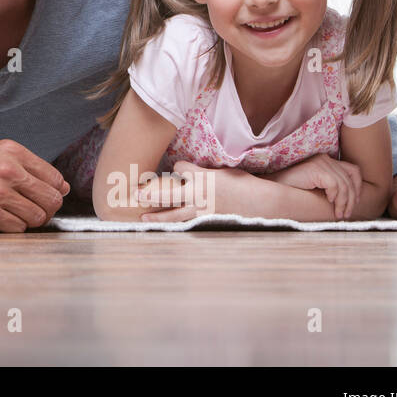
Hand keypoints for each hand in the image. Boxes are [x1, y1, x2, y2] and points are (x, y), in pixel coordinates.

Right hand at [0, 139, 69, 231]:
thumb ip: (28, 169)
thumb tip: (63, 188)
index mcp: (10, 150)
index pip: (55, 177)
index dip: (52, 192)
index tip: (40, 197)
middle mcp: (5, 168)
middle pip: (51, 199)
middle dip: (44, 210)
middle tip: (27, 211)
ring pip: (37, 217)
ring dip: (26, 221)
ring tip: (8, 214)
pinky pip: (18, 229)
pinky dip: (10, 229)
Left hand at [138, 161, 265, 221]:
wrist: (261, 202)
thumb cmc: (244, 183)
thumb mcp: (223, 171)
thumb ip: (205, 172)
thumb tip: (193, 172)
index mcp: (202, 176)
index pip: (178, 168)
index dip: (178, 168)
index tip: (179, 170)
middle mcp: (198, 192)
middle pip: (167, 192)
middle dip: (151, 193)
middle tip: (135, 194)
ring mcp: (202, 208)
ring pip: (173, 212)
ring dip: (157, 215)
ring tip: (142, 217)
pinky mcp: (207, 220)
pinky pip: (187, 222)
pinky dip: (176, 225)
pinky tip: (165, 228)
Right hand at [266, 155, 363, 218]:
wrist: (274, 187)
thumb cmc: (294, 190)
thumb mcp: (317, 187)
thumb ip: (332, 187)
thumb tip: (351, 200)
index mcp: (327, 161)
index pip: (353, 170)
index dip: (357, 187)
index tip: (353, 203)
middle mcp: (325, 158)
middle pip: (351, 178)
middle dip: (352, 198)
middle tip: (346, 213)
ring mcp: (321, 162)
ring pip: (344, 184)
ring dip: (344, 202)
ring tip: (339, 213)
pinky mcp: (316, 168)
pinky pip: (335, 184)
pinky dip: (335, 195)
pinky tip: (328, 201)